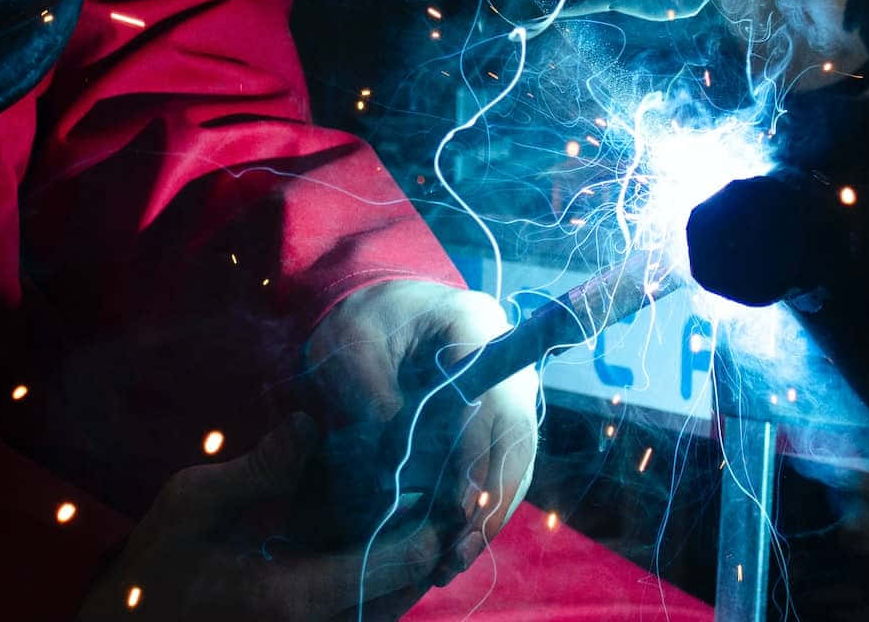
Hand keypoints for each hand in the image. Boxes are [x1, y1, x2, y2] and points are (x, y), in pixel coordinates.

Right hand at [77, 413, 446, 620]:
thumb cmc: (155, 569)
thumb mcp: (192, 504)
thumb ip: (259, 469)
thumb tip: (311, 425)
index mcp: (292, 595)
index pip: (395, 562)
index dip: (429, 520)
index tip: (437, 475)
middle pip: (406, 589)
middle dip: (430, 540)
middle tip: (442, 487)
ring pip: (389, 606)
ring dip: (409, 560)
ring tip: (418, 505)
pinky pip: (364, 612)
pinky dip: (380, 577)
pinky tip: (374, 534)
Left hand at [297, 280, 538, 586]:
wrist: (367, 308)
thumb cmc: (357, 321)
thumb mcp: (353, 351)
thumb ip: (378, 402)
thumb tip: (400, 471)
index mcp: (473, 324)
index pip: (493, 397)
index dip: (479, 455)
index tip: (459, 505)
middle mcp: (504, 357)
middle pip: (515, 436)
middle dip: (491, 498)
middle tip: (459, 548)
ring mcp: (505, 387)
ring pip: (514, 458)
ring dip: (490, 512)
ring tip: (456, 559)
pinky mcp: (493, 416)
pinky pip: (499, 464)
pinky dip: (482, 504)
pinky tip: (458, 542)